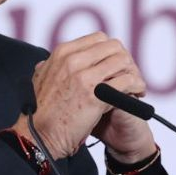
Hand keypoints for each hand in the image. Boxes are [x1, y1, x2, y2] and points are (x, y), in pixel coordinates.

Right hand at [12, 32, 156, 162]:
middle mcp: (73, 60)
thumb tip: (60, 60)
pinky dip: (137, 85)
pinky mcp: (97, 96)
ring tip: (136, 86)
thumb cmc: (40, 112)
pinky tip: (137, 93)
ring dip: (134, 72)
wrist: (39, 136)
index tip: (115, 63)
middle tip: (128, 74)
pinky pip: (127, 81)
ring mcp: (85, 77)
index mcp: (62, 53)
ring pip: (123, 61)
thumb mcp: (41, 78)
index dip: (111, 51)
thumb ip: (53, 65)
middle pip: (114, 47)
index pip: (98, 39)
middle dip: (125, 60)